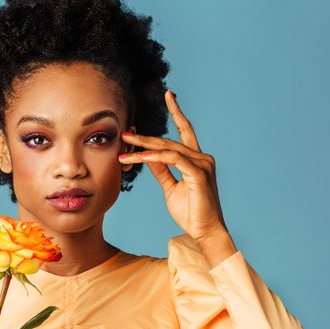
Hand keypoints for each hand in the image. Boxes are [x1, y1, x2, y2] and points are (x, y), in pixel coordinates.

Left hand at [118, 89, 228, 243]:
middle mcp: (202, 158)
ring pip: (168, 149)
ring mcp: (202, 165)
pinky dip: (155, 158)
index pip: (185, 130)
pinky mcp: (199, 174)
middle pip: (169, 141)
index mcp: (196, 159)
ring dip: (143, 149)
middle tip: (125, 133)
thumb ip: (161, 170)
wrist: (205, 233)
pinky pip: (173, 160)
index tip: (168, 94)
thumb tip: (148, 157)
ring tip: (124, 150)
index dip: (177, 112)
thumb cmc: (191, 212)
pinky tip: (140, 158)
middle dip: (144, 138)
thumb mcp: (170, 188)